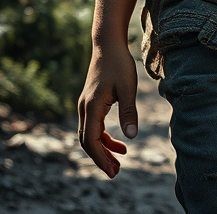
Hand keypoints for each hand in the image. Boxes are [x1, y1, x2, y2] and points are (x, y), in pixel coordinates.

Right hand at [78, 40, 138, 176]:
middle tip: (116, 172)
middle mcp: (84, 108)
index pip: (91, 139)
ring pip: (90, 135)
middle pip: (87, 141)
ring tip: (119, 162)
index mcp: (92, 106)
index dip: (100, 157)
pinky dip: (104, 137)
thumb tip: (131, 137)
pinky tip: (119, 143)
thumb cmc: (119, 63)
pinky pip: (94, 126)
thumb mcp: (128, 87)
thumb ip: (129, 112)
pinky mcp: (91, 102)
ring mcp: (86, 105)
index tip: (112, 170)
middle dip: (101, 158)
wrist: (108, 44)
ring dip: (103, 149)